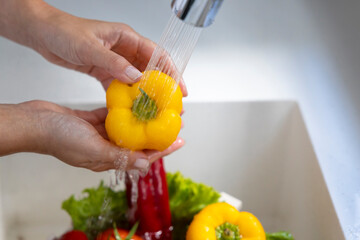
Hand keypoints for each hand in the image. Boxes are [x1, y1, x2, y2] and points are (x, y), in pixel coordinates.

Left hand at [0, 0, 186, 93]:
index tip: (179, 88)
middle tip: (170, 104)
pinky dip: (126, 96)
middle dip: (162, 86)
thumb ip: (113, 62)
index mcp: (127, 37)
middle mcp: (124, 49)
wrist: (43, 33)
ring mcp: (115, 61)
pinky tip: (130, 108)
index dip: (171, 71)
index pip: (156, 55)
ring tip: (154, 110)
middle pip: (150, 69)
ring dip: (145, 94)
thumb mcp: (89, 47)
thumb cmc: (64, 32)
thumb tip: (136, 78)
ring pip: (136, 79)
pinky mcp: (105, 70)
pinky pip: (120, 85)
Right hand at [0, 101, 183, 171]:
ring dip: (144, 120)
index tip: (179, 140)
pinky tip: (136, 102)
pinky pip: (114, 116)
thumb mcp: (92, 150)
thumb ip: (119, 157)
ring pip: (128, 128)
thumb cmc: (59, 138)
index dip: (162, 149)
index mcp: (107, 159)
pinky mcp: (93, 121)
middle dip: (156, 132)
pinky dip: (125, 110)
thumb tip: (144, 166)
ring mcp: (100, 134)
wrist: (34, 122)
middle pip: (138, 142)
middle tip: (174, 121)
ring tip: (159, 110)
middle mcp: (106, 148)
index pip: (141, 156)